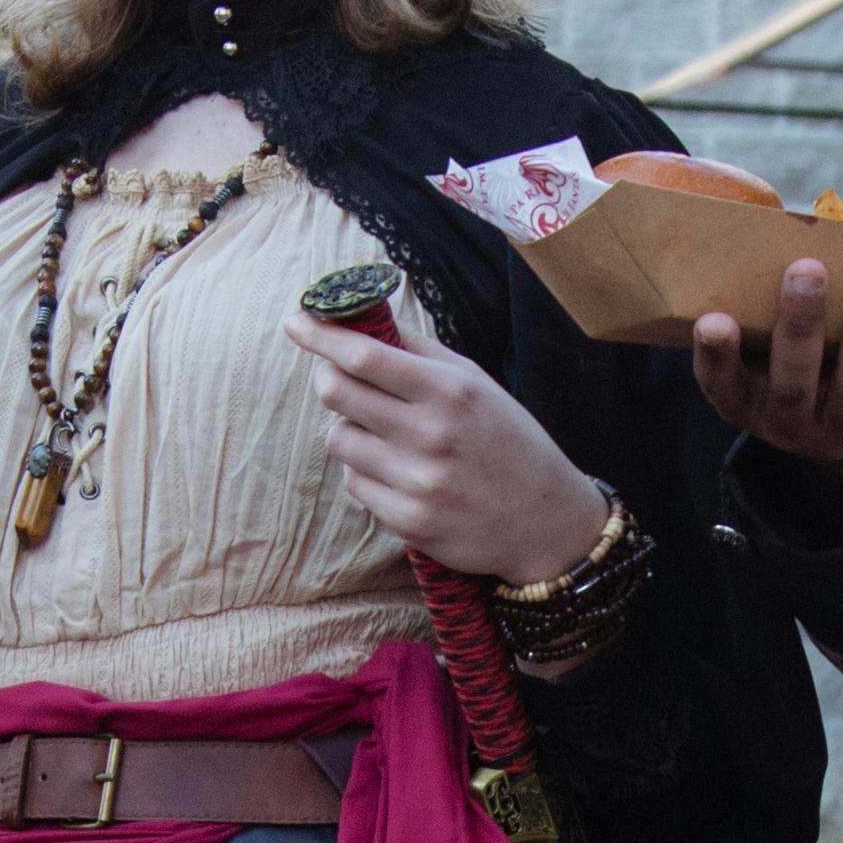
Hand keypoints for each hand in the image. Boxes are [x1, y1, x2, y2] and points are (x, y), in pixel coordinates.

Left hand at [299, 323, 605, 582]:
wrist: (546, 522)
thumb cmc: (508, 442)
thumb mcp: (477, 384)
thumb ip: (420, 352)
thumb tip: (362, 321)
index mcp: (449, 391)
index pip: (364, 356)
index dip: (320, 335)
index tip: (295, 321)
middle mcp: (431, 435)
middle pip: (336, 394)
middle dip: (329, 380)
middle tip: (340, 380)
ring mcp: (417, 482)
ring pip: (339, 441)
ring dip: (351, 431)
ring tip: (386, 437)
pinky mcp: (408, 521)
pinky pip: (355, 485)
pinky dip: (367, 474)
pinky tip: (400, 475)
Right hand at [688, 252, 842, 464]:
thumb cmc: (800, 374)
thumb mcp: (766, 360)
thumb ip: (763, 316)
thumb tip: (774, 228)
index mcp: (749, 405)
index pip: (722, 386)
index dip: (716, 356)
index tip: (713, 320)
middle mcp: (791, 426)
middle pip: (793, 381)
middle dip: (801, 323)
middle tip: (807, 269)